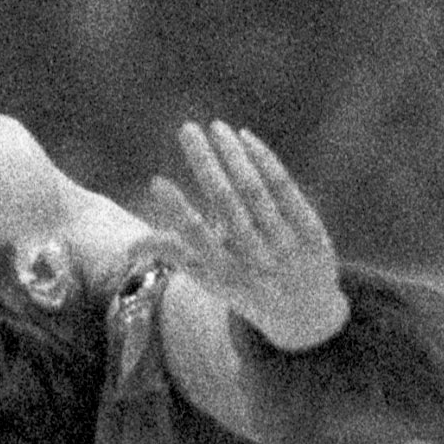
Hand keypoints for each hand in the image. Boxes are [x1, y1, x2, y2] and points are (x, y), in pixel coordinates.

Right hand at [143, 122, 347, 351]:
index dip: (176, 211)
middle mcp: (257, 262)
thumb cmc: (246, 286)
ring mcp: (288, 249)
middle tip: (186, 128)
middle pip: (227, 204)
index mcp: (226, 275)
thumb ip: (176, 257)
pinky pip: (286, 190)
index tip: (156, 181)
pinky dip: (264, 161)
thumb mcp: (212, 279)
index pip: (197, 241)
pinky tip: (245, 138)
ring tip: (216, 127)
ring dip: (234, 155)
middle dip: (204, 163)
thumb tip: (131, 247)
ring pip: (256, 192)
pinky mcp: (313, 234)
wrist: (309, 316)